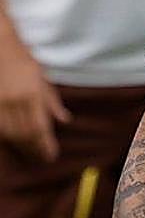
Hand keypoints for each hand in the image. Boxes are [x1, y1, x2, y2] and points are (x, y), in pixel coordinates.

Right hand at [0, 33, 68, 160]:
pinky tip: (14, 140)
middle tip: (42, 157)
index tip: (51, 155)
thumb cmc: (23, 60)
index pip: (40, 127)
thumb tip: (64, 120)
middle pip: (25, 133)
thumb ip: (52, 101)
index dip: (45, 145)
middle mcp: (14, 101)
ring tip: (30, 152)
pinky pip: (0, 127)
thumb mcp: (42, 78)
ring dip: (21, 145)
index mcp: (32, 94)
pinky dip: (7, 136)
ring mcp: (0, 103)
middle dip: (34, 148)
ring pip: (10, 133)